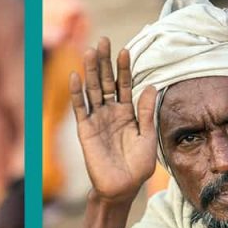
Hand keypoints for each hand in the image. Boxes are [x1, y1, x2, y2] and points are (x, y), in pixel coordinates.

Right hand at [69, 37, 157, 203]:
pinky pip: (80, 108)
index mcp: (128, 113)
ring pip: (92, 90)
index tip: (125, 50)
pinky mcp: (85, 130)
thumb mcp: (148, 137)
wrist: (122, 187)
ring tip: (90, 51)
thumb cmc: (138, 166)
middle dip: (105, 62)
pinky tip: (76, 76)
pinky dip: (77, 93)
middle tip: (102, 40)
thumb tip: (151, 86)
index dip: (124, 68)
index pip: (124, 85)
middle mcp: (111, 112)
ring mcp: (97, 120)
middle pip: (106, 82)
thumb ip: (147, 112)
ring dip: (91, 71)